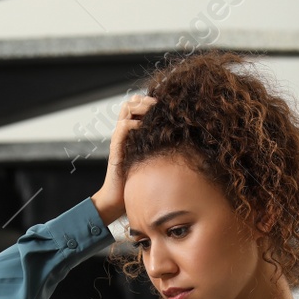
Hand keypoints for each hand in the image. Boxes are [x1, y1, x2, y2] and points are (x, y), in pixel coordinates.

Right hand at [90, 94, 156, 224]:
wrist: (117, 198)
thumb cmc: (136, 182)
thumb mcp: (151, 160)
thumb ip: (158, 148)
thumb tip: (181, 142)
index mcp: (130, 133)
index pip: (135, 106)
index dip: (147, 101)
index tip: (162, 105)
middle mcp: (123, 133)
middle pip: (130, 103)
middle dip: (145, 100)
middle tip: (159, 105)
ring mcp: (119, 138)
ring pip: (126, 110)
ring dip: (140, 107)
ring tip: (152, 112)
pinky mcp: (116, 147)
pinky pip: (123, 127)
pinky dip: (134, 124)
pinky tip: (144, 129)